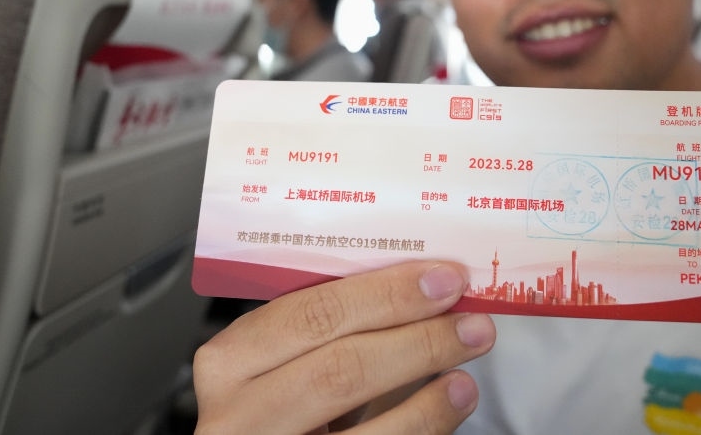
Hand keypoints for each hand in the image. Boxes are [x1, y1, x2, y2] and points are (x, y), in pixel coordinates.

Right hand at [193, 261, 495, 433]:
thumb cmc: (275, 405)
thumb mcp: (283, 361)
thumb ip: (328, 329)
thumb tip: (415, 289)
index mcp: (229, 361)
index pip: (311, 314)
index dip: (386, 294)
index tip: (442, 279)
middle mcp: (236, 414)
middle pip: (339, 366)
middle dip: (418, 337)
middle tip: (470, 321)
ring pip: (354, 412)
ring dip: (428, 385)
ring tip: (469, 363)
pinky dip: (423, 422)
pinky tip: (451, 403)